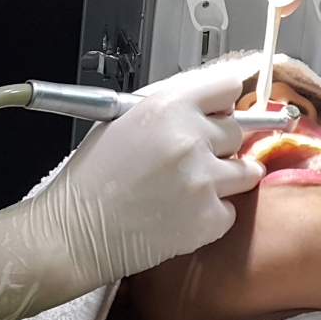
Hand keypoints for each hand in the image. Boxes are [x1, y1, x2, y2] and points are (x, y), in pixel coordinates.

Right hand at [0, 64, 262, 319]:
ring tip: (189, 188)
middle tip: (189, 160)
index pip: (227, 86)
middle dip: (219, 144)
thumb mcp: (122, 119)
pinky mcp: (209, 219)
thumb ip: (169, 106)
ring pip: (246, 170)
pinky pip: (231, 209)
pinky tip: (181, 214)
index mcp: (168, 107)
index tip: (218, 113)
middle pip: (237, 131)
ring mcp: (204, 181)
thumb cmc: (92, 178)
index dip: (221, 102)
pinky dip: (213, 213)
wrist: (74, 232)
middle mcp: (191, 140)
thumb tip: (208, 103)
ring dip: (225, 178)